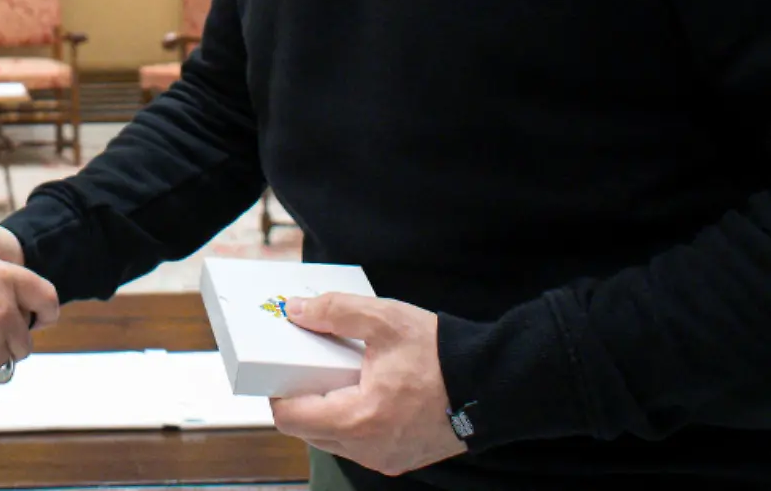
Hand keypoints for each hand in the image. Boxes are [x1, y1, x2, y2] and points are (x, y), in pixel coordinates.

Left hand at [270, 293, 466, 476]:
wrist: (493, 385)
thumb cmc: (442, 356)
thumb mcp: (385, 320)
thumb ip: (335, 312)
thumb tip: (296, 311)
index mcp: (358, 420)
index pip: (290, 419)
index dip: (278, 392)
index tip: (281, 369)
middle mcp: (368, 450)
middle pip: (309, 431)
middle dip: (304, 399)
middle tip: (312, 367)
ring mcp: (386, 459)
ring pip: (334, 440)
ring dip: (329, 411)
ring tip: (343, 376)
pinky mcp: (402, 459)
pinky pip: (360, 446)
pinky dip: (354, 421)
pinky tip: (367, 392)